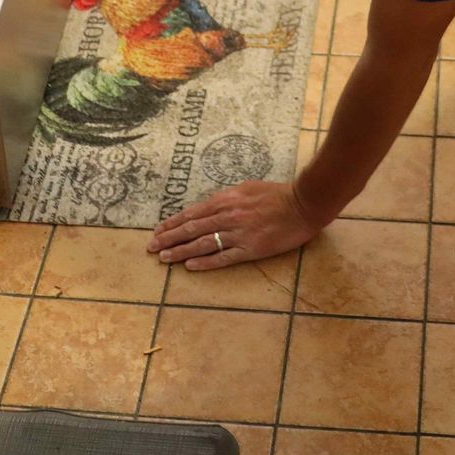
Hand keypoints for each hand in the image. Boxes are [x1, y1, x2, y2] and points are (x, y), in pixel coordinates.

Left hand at [147, 181, 321, 270]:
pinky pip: (223, 257)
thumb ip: (226, 198)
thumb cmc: (276, 194)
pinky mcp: (250, 249)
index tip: (157, 231)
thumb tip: (208, 207)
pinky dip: (205, 262)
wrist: (302, 204)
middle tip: (152, 248)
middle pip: (192, 228)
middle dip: (169, 238)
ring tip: (164, 258)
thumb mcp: (247, 188)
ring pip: (202, 243)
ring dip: (180, 251)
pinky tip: (190, 266)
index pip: (192, 213)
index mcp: (226, 200)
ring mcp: (238, 234)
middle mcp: (228, 216)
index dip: (173, 223)